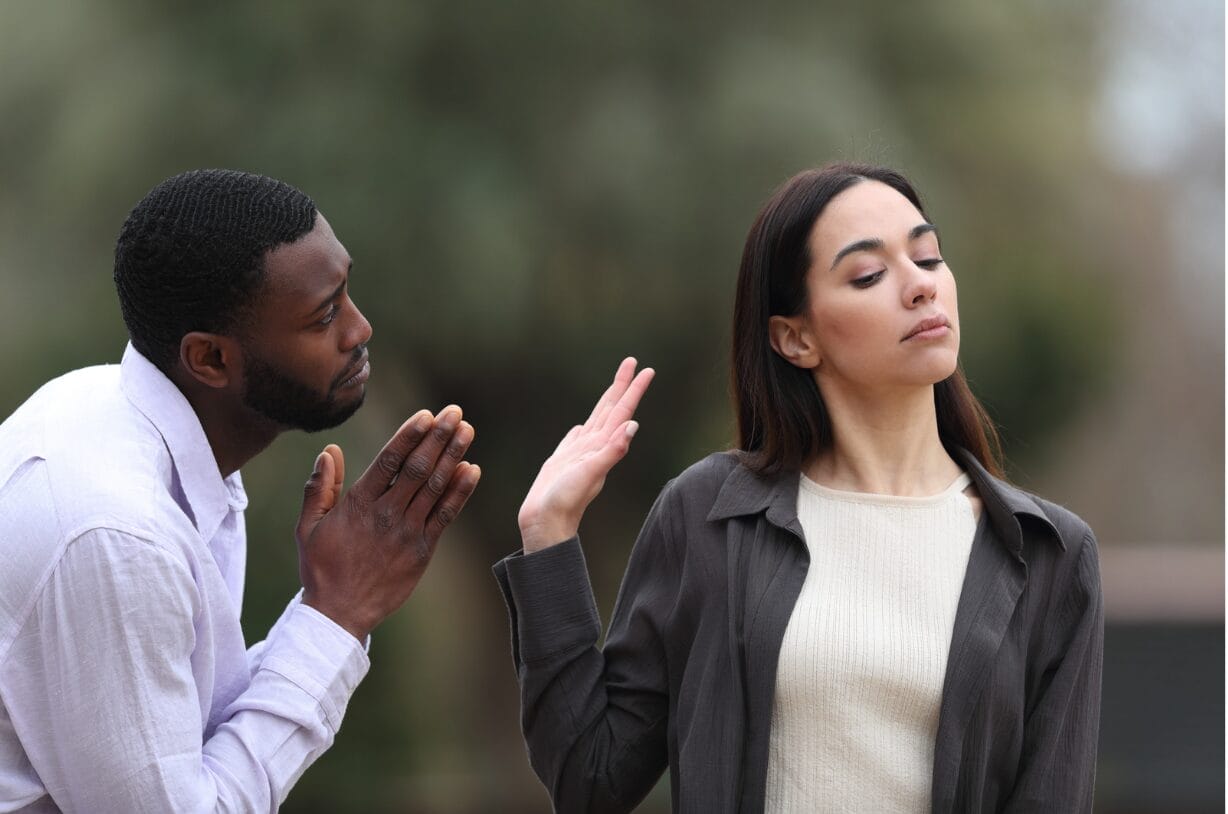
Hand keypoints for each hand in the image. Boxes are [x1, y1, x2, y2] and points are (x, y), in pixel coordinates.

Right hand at [295, 405, 481, 640]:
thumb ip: (320, 488)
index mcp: (358, 504)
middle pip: (417, 468)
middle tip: (455, 412)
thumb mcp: (308, 527)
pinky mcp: (422, 550)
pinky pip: (445, 516)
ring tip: (467, 431)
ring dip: (453, 456)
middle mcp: (386, 514)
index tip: (426, 415)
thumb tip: (330, 451)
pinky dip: (460, 492)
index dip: (409, 436)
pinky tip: (472, 470)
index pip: (388, 461)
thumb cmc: (321, 567)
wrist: (339, 613)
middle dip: (438, 437)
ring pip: (435, 487)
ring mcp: (407, 532)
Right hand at [518, 358, 653, 553]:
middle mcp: (594, 447)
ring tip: (614, 386)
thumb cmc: (566, 502)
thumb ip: (611, 452)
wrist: (545, 525)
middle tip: (632, 362)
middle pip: (612, 409)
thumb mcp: (591, 474)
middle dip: (622, 386)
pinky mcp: (563, 461)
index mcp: (602, 446)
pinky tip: (582, 426)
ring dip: (606, 402)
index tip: (646, 369)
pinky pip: (575, 438)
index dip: (633, 389)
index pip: (623, 411)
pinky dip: (581, 428)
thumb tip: (632, 427)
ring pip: (596, 420)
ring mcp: (579, 454)